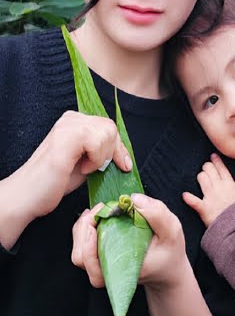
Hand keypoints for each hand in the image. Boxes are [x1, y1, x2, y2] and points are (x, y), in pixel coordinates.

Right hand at [11, 112, 131, 224]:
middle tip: (97, 168)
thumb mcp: (87, 161)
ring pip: (106, 133)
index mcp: (74, 122)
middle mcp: (71, 119)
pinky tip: (82, 168)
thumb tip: (124, 154)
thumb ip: (101, 151)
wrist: (28, 196)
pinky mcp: (66, 137)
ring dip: (101, 157)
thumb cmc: (55, 182)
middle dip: (112, 151)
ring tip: (85, 168)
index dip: (119, 147)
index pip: (108, 127)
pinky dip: (95, 159)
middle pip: (110, 127)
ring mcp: (67, 126)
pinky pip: (96, 141)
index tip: (124, 165)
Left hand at [70, 194, 193, 291]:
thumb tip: (133, 198)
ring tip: (99, 210)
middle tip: (100, 208)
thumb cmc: (170, 251)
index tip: (96, 222)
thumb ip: (157, 214)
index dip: (88, 245)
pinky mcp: (100, 261)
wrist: (168, 268)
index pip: (93, 265)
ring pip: (78, 253)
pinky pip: (82, 248)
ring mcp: (101, 269)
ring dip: (83, 228)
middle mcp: (107, 275)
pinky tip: (96, 216)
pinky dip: (84, 229)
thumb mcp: (172, 232)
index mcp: (122, 272)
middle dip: (84, 229)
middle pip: (80, 257)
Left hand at [182, 154, 234, 227]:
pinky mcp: (203, 207)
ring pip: (201, 179)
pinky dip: (188, 198)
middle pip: (209, 170)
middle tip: (205, 167)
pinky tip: (185, 195)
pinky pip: (193, 200)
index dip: (216, 161)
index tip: (212, 156)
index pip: (221, 168)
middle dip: (206, 167)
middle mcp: (219, 187)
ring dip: (200, 177)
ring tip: (200, 177)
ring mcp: (210, 197)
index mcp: (230, 184)